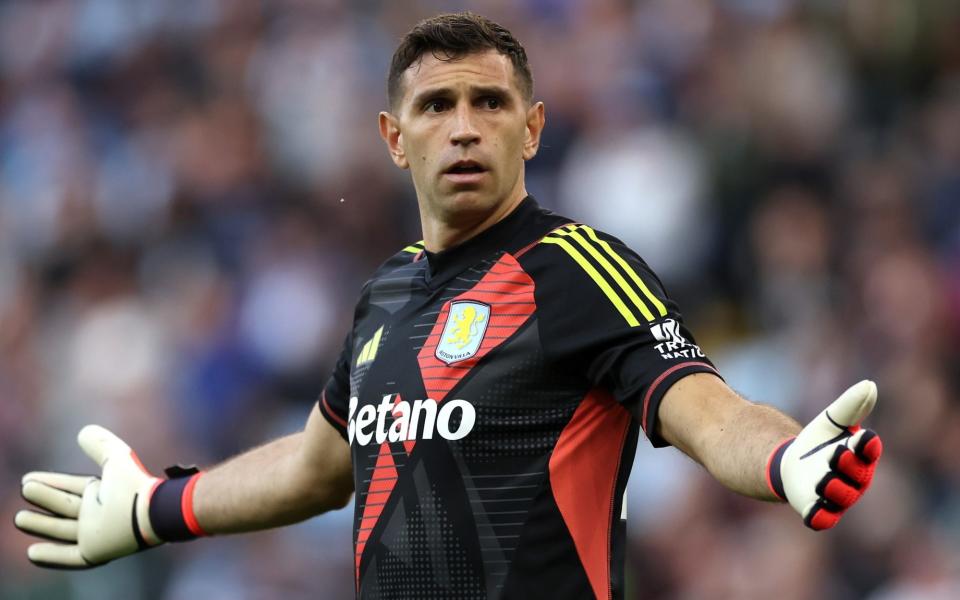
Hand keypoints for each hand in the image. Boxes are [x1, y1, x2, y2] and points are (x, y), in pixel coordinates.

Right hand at [14, 425, 162, 567]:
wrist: (150, 511)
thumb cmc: (134, 484)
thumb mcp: (116, 458)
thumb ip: (100, 444)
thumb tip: (83, 431)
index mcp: (104, 493)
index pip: (71, 487)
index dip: (51, 482)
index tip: (27, 479)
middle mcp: (99, 514)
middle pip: (65, 507)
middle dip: (44, 498)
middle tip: (24, 489)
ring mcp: (97, 534)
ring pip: (62, 530)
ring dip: (41, 525)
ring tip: (19, 518)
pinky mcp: (97, 552)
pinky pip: (70, 557)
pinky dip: (51, 556)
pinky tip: (31, 552)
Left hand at [768, 380, 882, 529]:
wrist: (792, 465)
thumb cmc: (820, 443)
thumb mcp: (831, 422)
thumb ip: (849, 406)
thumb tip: (869, 384)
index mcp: (861, 457)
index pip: (869, 451)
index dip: (867, 446)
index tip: (863, 436)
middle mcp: (854, 480)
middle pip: (856, 475)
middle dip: (848, 465)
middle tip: (837, 453)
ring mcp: (837, 497)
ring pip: (840, 497)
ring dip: (833, 488)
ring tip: (823, 479)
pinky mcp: (818, 511)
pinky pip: (822, 519)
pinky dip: (819, 516)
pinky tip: (813, 511)